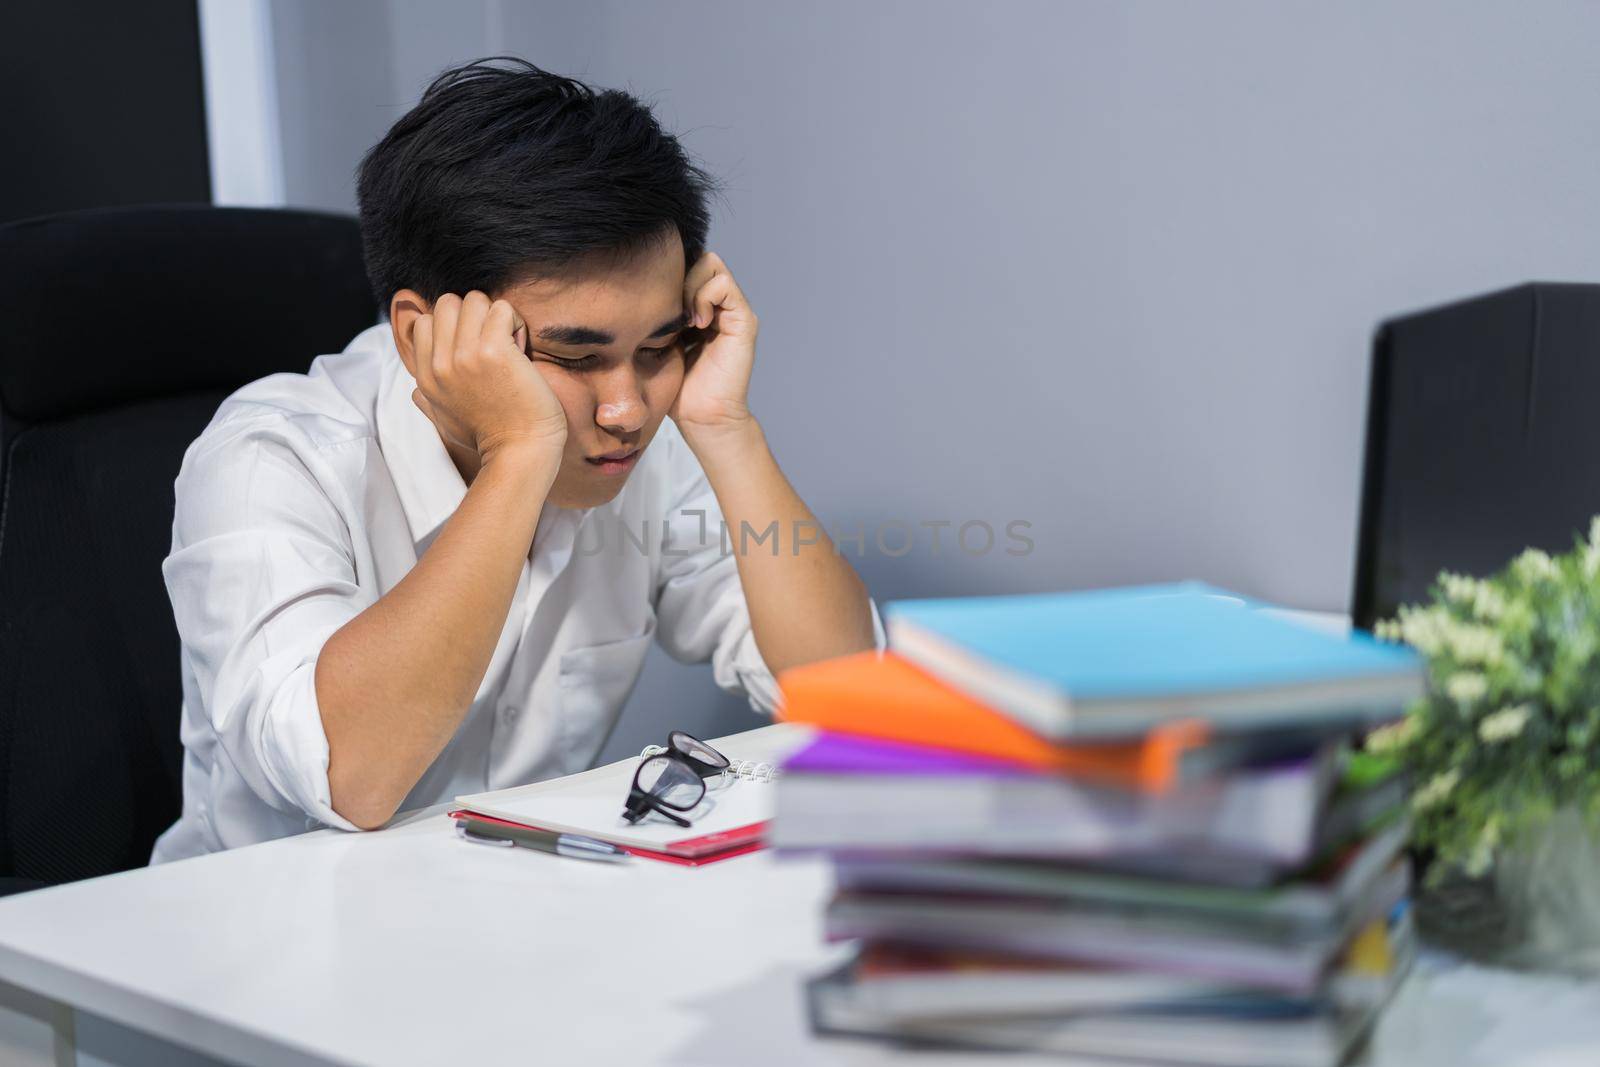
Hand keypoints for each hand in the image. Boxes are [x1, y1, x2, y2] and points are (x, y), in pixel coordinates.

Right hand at [409, 291, 567, 464]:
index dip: (453, 327)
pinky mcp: (494, 351)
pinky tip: (521, 347)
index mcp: (426, 377)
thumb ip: (426, 400)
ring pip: (474, 299)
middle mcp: (440, 363)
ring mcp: (465, 355)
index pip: (426, 321)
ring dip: (495, 315)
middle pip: (447, 303)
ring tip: (509, 342)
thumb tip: (415, 391)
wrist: (518, 453)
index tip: (475, 349)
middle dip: (473, 314)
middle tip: (494, 341)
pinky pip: (502, 308)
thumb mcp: (444, 421)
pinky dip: (515, 321)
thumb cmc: (489, 439)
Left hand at [672, 252, 757, 440]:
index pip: (687, 266)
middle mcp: (721, 306)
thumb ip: (658, 316)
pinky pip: (723, 285)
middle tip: (669, 309)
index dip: (670, 276)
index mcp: (702, 309)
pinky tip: (694, 324)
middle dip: (679, 277)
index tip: (656, 305)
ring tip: (683, 319)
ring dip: (690, 286)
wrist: (703, 418)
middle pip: (700, 258)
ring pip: (711, 264)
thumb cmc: (678, 389)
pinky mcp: (744, 321)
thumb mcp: (659, 342)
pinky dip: (703, 297)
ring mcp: (735, 311)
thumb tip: (630, 290)